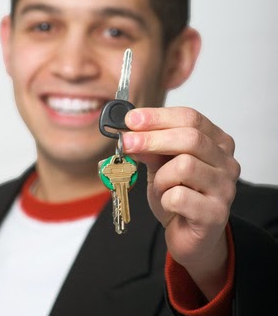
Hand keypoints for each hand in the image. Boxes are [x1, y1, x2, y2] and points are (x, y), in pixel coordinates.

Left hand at [123, 107, 239, 298]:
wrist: (190, 236)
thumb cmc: (179, 195)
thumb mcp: (161, 165)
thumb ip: (150, 148)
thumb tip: (130, 134)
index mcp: (217, 142)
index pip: (190, 118)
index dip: (158, 117)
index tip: (131, 119)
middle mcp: (226, 162)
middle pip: (191, 138)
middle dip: (152, 138)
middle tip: (126, 142)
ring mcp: (225, 188)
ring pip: (185, 166)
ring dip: (161, 177)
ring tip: (160, 187)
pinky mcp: (216, 213)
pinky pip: (180, 196)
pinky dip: (165, 198)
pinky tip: (169, 204)